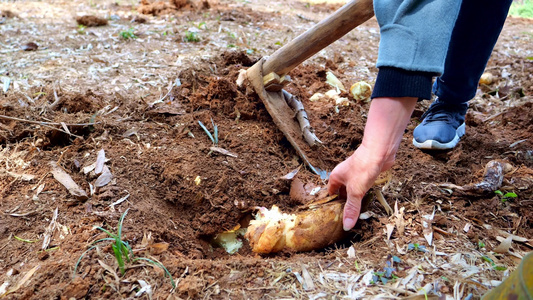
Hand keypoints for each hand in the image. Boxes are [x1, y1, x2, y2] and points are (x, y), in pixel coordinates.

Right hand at [327, 96, 417, 229]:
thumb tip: (346, 225)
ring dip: (354, 200)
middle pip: (341, 192)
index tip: (334, 217)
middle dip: (344, 204)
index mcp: (336, 177)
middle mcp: (344, 175)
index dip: (332, 205)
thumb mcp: (355, 191)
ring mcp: (355, 175)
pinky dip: (363, 195)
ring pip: (352, 190)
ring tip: (355, 213)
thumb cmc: (363, 168)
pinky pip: (362, 187)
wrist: (379, 152)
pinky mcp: (366, 174)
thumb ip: (351, 208)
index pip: (330, 193)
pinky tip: (366, 202)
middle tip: (345, 219)